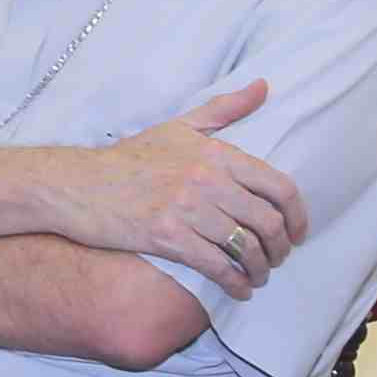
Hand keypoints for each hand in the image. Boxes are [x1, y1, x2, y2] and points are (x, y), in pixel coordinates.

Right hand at [55, 78, 309, 288]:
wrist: (78, 183)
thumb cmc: (130, 157)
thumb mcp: (179, 126)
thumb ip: (225, 109)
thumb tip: (264, 86)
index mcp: (216, 153)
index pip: (278, 186)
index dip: (297, 215)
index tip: (297, 232)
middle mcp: (207, 179)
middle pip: (267, 222)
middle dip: (280, 248)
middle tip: (278, 258)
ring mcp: (188, 209)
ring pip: (246, 248)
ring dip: (260, 269)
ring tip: (259, 276)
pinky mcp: (168, 237)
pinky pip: (217, 266)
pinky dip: (236, 284)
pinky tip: (239, 290)